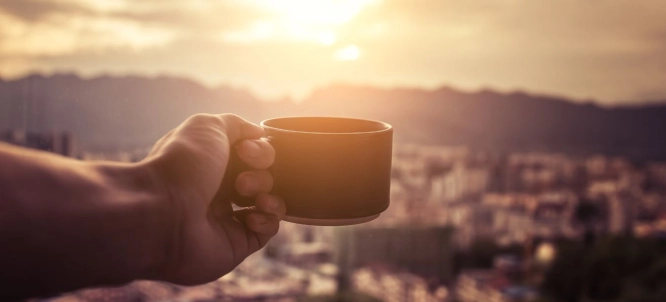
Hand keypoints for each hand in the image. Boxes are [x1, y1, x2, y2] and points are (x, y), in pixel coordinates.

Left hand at [144, 114, 284, 284]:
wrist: (158, 215)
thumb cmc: (180, 166)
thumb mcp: (207, 126)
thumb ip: (236, 124)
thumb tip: (260, 132)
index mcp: (209, 164)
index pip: (251, 155)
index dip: (258, 150)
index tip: (246, 150)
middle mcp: (216, 191)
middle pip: (261, 177)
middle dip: (261, 173)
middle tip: (241, 180)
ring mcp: (226, 219)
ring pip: (267, 202)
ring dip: (268, 194)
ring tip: (250, 196)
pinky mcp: (235, 245)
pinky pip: (267, 230)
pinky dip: (268, 219)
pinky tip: (252, 216)